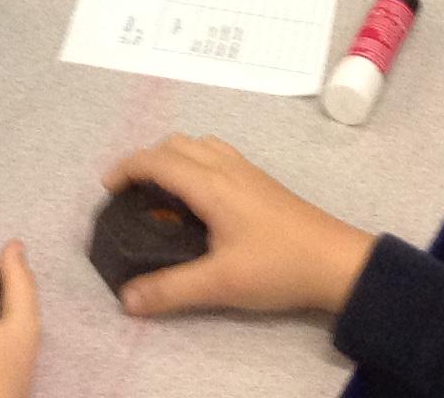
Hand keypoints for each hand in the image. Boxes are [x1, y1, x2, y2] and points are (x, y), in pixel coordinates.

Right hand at [101, 135, 376, 317]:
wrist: (337, 261)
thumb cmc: (278, 266)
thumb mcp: (220, 284)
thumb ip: (171, 290)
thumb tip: (127, 299)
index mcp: (211, 184)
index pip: (158, 160)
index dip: (127, 168)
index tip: (107, 188)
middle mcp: (226, 168)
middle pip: (176, 144)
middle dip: (147, 161)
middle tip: (131, 193)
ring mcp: (247, 171)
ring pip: (200, 145)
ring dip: (174, 158)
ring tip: (162, 193)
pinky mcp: (261, 182)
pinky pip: (218, 155)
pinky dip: (196, 163)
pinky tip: (201, 199)